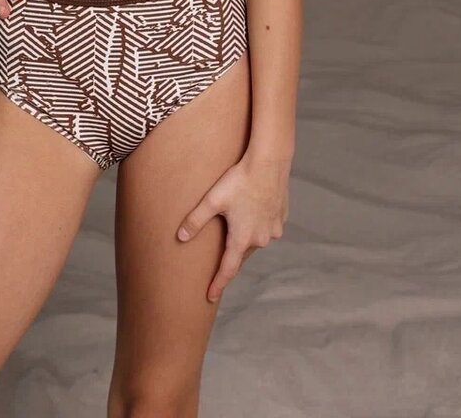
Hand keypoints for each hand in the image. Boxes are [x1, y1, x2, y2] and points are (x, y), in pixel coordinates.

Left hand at [176, 151, 290, 302]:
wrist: (269, 163)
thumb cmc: (239, 180)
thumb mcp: (213, 200)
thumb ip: (196, 220)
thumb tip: (180, 237)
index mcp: (243, 238)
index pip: (228, 269)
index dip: (218, 284)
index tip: (210, 297)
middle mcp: (261, 239)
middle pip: (241, 255)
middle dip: (231, 259)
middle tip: (219, 263)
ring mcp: (273, 229)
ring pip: (255, 240)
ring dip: (245, 240)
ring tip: (235, 232)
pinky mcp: (281, 218)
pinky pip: (266, 228)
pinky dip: (258, 226)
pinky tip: (252, 215)